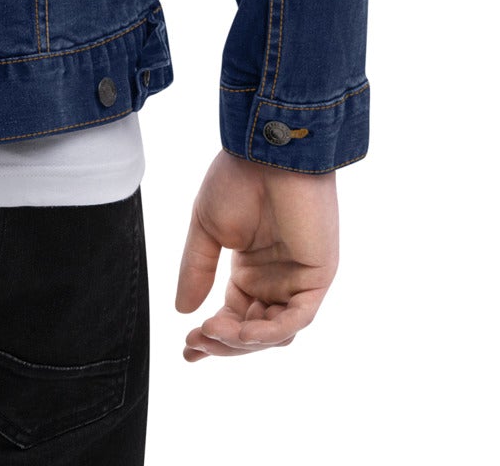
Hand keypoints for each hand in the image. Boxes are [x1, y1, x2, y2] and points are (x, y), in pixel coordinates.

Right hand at [175, 149, 338, 360]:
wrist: (267, 151)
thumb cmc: (238, 179)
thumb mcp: (207, 228)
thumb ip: (197, 270)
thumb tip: (181, 310)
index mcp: (251, 270)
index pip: (233, 316)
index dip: (212, 337)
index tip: (187, 348)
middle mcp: (275, 280)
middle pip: (253, 332)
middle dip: (224, 344)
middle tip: (196, 345)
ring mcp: (298, 280)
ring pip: (275, 331)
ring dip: (243, 340)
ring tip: (212, 333)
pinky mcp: (317, 276)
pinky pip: (297, 318)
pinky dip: (270, 330)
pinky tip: (240, 330)